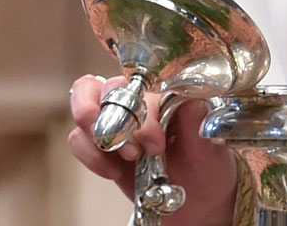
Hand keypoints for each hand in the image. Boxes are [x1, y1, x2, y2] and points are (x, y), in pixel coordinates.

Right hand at [68, 74, 237, 225]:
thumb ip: (198, 123)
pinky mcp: (103, 141)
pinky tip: (112, 171)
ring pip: (85, 101)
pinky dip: (89, 153)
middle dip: (114, 119)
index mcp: (169, 93)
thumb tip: (190, 100)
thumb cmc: (205, 168)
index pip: (146, 86)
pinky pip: (77, 136)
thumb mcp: (209, 148)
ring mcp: (118, 118)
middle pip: (108, 86)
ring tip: (125, 158)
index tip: (156, 145)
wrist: (196, 201)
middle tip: (132, 151)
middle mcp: (141, 99)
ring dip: (97, 132)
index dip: (145, 114)